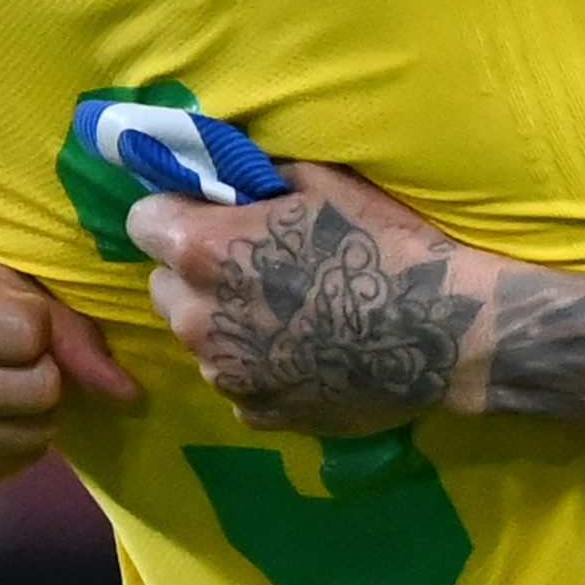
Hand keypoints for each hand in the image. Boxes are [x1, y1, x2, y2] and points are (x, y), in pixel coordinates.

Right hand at [0, 251, 136, 499]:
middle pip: (39, 391)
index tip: (1, 308)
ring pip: (36, 433)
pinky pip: (18, 461)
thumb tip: (126, 391)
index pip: (27, 333)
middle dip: (41, 367)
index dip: (32, 318)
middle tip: (6, 350)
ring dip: (33, 404)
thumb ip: (60, 323)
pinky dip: (13, 434)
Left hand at [125, 162, 484, 438]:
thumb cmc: (381, 244)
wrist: (443, 332)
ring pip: (197, 338)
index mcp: (203, 251)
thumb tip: (220, 172)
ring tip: (284, 314)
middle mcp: (197, 318)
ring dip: (222, 323)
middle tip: (250, 267)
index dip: (173, 214)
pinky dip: (256, 366)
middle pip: (163, 286)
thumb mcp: (319, 182)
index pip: (142, 222)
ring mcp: (224, 373)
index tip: (208, 216)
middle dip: (193, 274)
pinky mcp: (254, 413)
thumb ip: (253, 177)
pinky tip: (304, 353)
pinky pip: (234, 379)